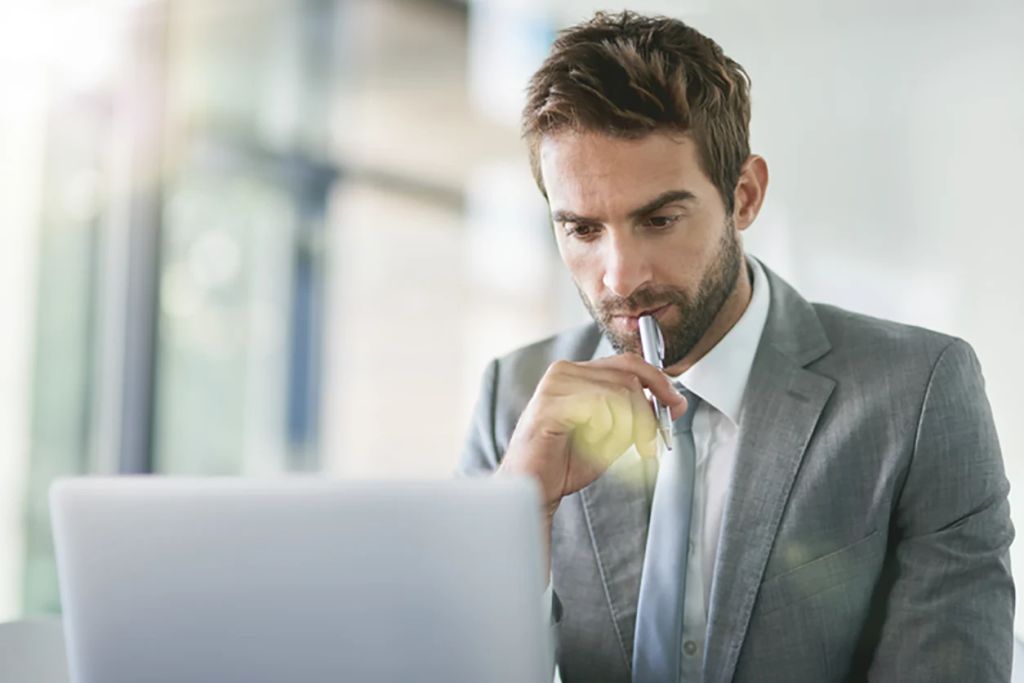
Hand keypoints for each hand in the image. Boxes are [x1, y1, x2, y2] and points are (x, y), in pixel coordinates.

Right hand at [497, 352, 686, 520]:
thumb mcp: (614, 436)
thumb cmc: (564, 463)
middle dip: (647, 414)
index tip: (676, 405)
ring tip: (612, 449)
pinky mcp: (549, 405)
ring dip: (626, 427)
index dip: (658, 381)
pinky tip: (589, 444)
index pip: (628, 362)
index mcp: (579, 373)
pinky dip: (604, 430)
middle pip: (628, 378)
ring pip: (617, 393)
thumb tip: (674, 402)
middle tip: (649, 444)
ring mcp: (554, 385)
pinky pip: (597, 407)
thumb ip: (640, 416)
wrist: (534, 489)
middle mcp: (564, 372)